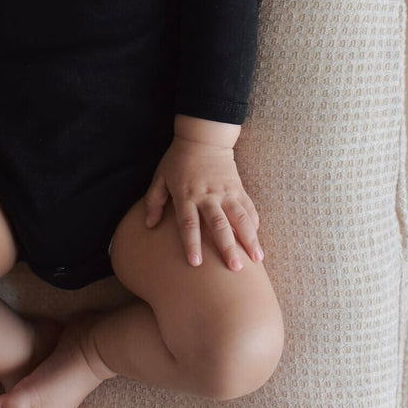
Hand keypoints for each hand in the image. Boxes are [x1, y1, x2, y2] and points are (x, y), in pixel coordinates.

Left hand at [143, 136, 262, 270]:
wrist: (203, 137)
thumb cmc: (178, 159)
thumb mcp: (160, 177)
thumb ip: (154, 201)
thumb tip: (148, 225)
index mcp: (186, 195)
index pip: (189, 223)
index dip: (192, 243)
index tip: (196, 264)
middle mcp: (208, 196)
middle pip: (218, 225)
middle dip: (227, 247)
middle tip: (235, 269)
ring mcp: (225, 192)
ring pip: (240, 218)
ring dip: (249, 239)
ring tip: (257, 259)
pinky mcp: (238, 188)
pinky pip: (248, 207)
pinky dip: (254, 223)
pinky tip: (258, 239)